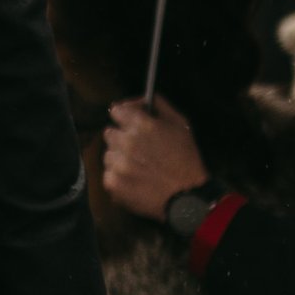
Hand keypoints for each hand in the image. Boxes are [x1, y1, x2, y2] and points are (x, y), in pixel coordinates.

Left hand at [101, 92, 207, 220]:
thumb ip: (160, 106)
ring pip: (108, 154)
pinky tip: (135, 180)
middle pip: (109, 133)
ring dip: (119, 158)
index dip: (123, 115)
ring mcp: (117, 163)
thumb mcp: (181, 125)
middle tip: (137, 148)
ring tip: (138, 167)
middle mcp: (126, 142)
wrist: (186, 197)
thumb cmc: (186, 160)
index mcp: (142, 125)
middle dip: (121, 138)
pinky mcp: (112, 182)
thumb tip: (145, 97)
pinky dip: (118, 177)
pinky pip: (107, 174)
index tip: (128, 121)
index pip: (116, 110)